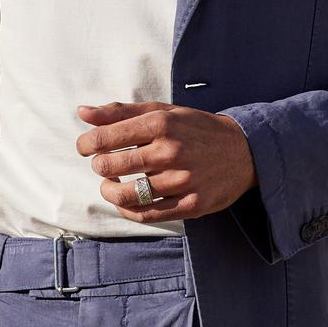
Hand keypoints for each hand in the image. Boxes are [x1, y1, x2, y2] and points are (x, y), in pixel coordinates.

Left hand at [75, 101, 258, 224]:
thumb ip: (121, 112)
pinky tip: (126, 201)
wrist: (245, 150)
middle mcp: (170, 151)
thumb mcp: (163, 112)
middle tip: (103, 164)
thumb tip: (82, 113)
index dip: (86, 144)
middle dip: (99, 166)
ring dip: (109, 191)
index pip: (105, 138)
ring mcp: (181, 180)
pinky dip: (128, 209)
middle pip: (110, 166)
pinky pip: (147, 214)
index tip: (85, 147)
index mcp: (161, 124)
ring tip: (111, 184)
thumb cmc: (196, 128)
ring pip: (125, 194)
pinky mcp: (191, 204)